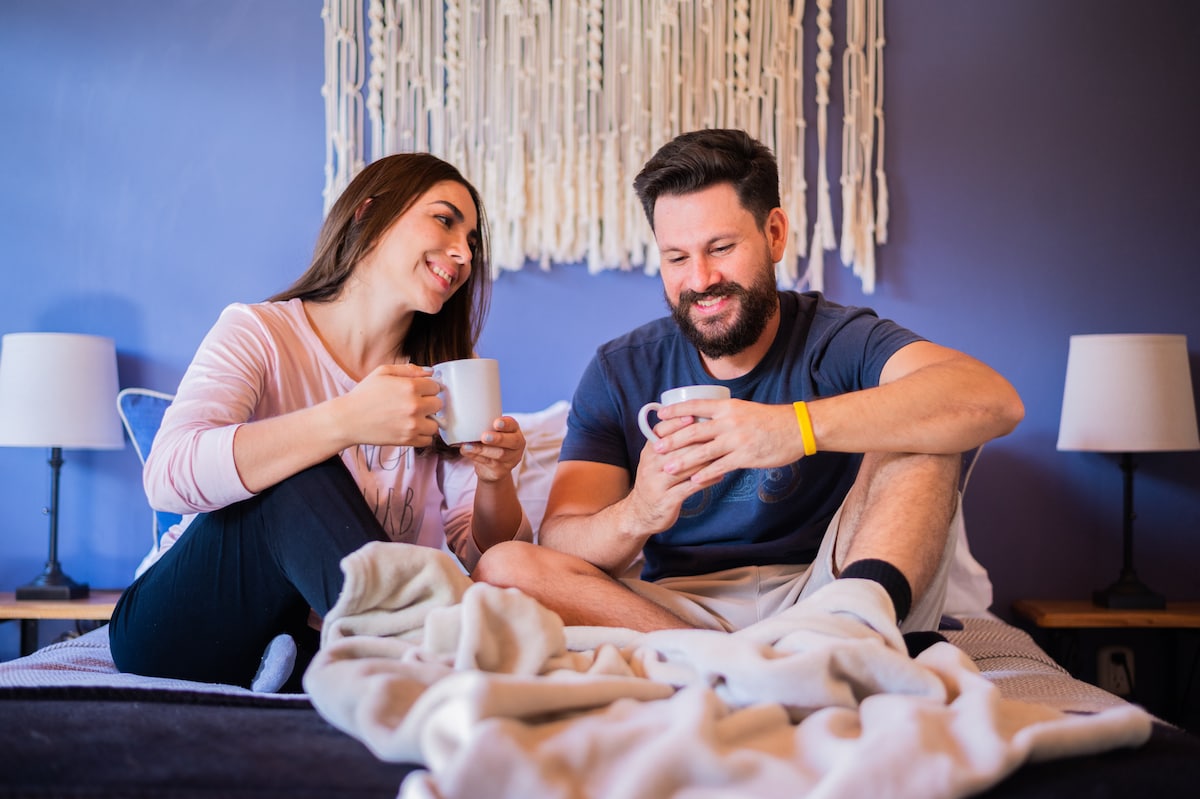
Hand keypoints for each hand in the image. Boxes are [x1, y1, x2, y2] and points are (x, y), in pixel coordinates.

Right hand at [337, 363, 442, 447]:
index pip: (436, 386)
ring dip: (428, 421)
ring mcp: (412, 425)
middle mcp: (414, 406)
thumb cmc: (364, 394)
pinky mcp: (408, 440)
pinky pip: (428, 440)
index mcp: (410, 387)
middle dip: (429, 403)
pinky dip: (423, 435)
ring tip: (414, 418)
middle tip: (416, 404)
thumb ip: (408, 369)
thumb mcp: (383, 372)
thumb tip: (429, 372)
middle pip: (438, 404)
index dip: (428, 388)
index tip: (420, 391)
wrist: (348, 419)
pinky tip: (411, 428)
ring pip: (436, 424)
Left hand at [460, 416, 525, 482]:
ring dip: (481, 449)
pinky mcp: (501, 471)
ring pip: (499, 454)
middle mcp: (516, 445)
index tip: (495, 423)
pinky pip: (488, 463)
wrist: (492, 467)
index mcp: (514, 431)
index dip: (505, 424)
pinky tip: (466, 451)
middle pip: (512, 441)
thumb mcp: (491, 432)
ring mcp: (511, 460)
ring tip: (467, 446)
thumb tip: (466, 422)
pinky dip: (475, 456)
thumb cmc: (491, 444)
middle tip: (484, 437)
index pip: (512, 425)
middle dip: (497, 438)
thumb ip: (484, 427)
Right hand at [620, 424, 711, 534]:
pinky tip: (720, 475)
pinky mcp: (667, 500)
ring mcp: (658, 483)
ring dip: (707, 459)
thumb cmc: (655, 481)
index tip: (694, 415)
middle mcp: (651, 465)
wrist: (640, 513)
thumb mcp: (654, 460)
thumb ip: (668, 443)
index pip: (661, 431)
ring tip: (724, 453)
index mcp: (649, 452)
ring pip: (685, 466)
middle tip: (719, 432)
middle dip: (699, 438)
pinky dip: (706, 480)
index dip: (676, 422)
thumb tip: (690, 419)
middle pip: (676, 447)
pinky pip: (690, 487)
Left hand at [649, 399, 806, 485]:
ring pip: (702, 451)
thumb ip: (724, 415)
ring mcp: (736, 440)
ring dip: (682, 461)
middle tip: (655, 447)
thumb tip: (703, 419)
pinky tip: (693, 480)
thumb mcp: (744, 410)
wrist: (797, 428)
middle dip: (671, 440)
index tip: (659, 415)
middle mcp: (728, 422)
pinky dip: (704, 474)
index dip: (675, 411)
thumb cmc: (770, 420)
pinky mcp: (745, 456)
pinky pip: (720, 466)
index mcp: (726, 407)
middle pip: (693, 431)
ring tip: (667, 468)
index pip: (694, 406)